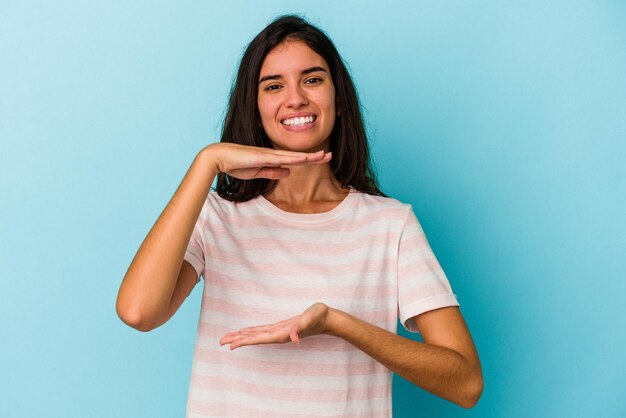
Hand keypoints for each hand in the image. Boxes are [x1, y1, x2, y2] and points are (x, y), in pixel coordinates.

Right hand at [203, 143, 331, 179]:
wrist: (219, 158)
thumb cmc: (235, 164)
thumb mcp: (258, 172)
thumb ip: (272, 172)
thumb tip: (288, 173)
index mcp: (272, 158)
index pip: (294, 159)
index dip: (309, 159)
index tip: (322, 158)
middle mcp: (273, 154)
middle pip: (298, 155)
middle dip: (314, 156)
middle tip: (330, 155)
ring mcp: (268, 154)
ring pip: (293, 155)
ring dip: (309, 156)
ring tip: (324, 155)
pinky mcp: (263, 156)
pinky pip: (282, 158)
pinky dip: (294, 158)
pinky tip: (305, 158)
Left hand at [219, 303, 329, 349]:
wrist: (326, 319)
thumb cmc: (318, 317)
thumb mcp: (309, 319)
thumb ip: (301, 328)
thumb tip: (294, 338)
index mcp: (282, 334)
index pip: (259, 339)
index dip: (245, 342)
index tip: (231, 346)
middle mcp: (278, 335)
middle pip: (254, 339)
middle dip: (238, 340)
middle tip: (220, 342)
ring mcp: (278, 332)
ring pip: (256, 335)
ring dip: (242, 337)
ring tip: (228, 339)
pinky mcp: (280, 327)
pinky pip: (262, 331)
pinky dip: (251, 331)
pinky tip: (245, 332)